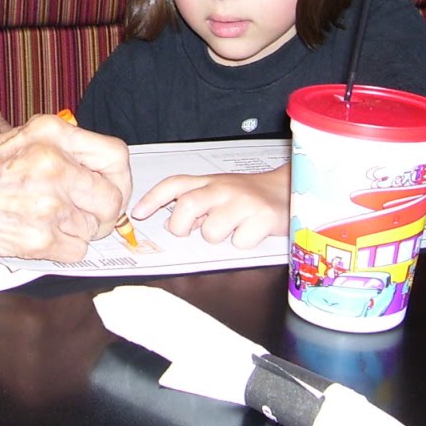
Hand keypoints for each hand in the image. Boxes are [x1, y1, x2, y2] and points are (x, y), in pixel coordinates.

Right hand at [0, 114, 130, 260]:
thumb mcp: (16, 138)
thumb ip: (61, 149)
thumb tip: (102, 172)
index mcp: (50, 132)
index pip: (115, 155)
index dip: (119, 178)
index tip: (111, 188)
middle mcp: (54, 164)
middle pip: (112, 198)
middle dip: (104, 213)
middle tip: (86, 216)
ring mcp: (48, 203)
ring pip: (94, 229)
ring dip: (77, 232)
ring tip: (47, 223)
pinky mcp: (38, 239)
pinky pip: (76, 252)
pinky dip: (62, 251)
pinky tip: (37, 237)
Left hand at [132, 164, 288, 247]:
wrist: (287, 190)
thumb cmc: (247, 196)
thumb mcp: (219, 193)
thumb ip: (196, 203)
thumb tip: (171, 223)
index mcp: (209, 182)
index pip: (175, 184)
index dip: (153, 198)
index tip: (138, 213)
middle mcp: (223, 188)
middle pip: (186, 206)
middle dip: (181, 226)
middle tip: (190, 231)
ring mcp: (242, 202)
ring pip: (211, 232)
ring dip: (217, 238)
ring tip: (231, 228)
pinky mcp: (262, 217)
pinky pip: (239, 242)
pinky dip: (243, 243)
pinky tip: (251, 232)